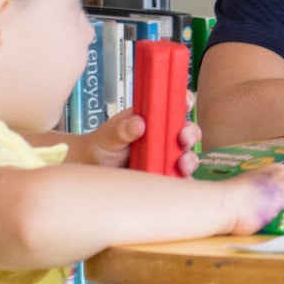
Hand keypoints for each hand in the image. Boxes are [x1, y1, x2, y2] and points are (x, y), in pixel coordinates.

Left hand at [77, 93, 201, 175]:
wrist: (93, 170)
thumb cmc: (101, 146)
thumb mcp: (108, 135)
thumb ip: (121, 129)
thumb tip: (138, 124)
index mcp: (153, 118)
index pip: (174, 106)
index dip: (184, 102)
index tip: (185, 104)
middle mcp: (163, 137)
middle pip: (188, 132)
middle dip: (190, 133)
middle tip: (182, 138)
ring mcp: (165, 157)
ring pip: (187, 156)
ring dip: (190, 159)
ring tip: (182, 164)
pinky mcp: (164, 176)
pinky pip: (179, 179)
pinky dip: (184, 181)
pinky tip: (180, 181)